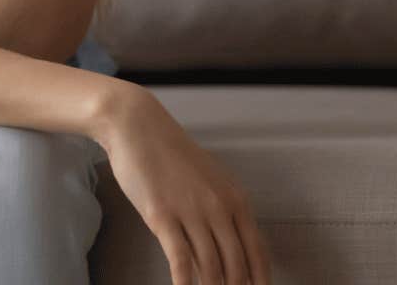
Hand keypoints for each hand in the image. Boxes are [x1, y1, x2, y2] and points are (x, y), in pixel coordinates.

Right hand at [98, 87, 272, 284]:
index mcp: (235, 199)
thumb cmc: (170, 153)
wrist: (137, 127)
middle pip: (236, 265)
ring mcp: (191, 213)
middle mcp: (219, 208)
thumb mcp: (209, 179)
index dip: (259, 280)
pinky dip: (185, 284)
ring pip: (211, 267)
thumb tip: (227, 245)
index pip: (257, 252)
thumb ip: (222, 209)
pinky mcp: (162, 217)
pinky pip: (180, 260)